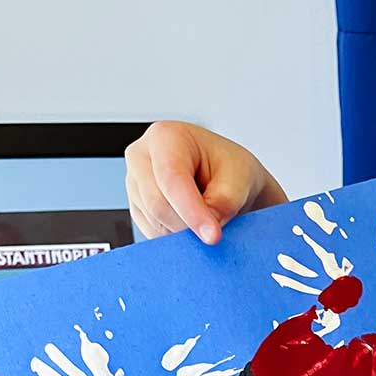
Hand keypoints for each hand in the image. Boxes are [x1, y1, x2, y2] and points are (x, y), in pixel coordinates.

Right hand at [124, 120, 287, 244]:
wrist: (226, 180)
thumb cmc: (230, 169)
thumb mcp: (240, 179)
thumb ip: (225, 202)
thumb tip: (207, 227)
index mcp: (166, 137)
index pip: (172, 178)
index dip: (192, 211)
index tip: (213, 236)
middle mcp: (142, 157)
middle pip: (157, 204)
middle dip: (189, 226)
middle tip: (216, 235)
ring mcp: (135, 183)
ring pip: (155, 223)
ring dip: (185, 233)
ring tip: (209, 219)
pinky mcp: (137, 208)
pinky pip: (153, 234)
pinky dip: (177, 239)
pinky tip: (194, 225)